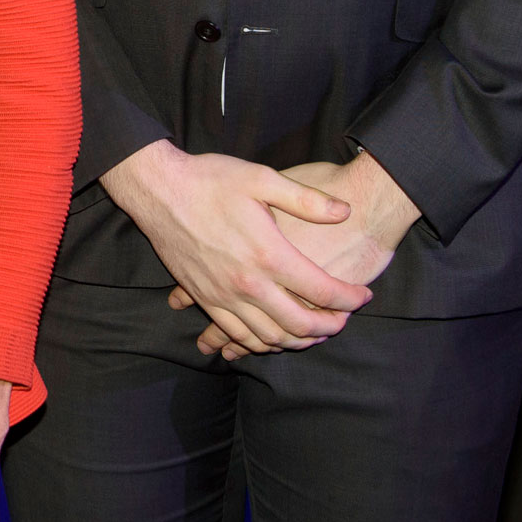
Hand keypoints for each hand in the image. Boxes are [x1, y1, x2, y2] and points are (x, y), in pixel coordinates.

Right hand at [102, 141, 372, 355]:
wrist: (157, 189)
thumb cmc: (209, 180)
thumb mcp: (261, 178)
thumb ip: (306, 199)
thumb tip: (345, 211)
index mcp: (268, 254)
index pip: (322, 291)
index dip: (349, 299)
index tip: (364, 296)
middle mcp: (247, 283)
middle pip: (299, 324)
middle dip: (329, 328)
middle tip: (342, 320)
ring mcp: (222, 295)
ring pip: (269, 337)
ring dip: (297, 341)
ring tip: (314, 332)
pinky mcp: (203, 297)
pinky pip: (236, 334)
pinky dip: (260, 342)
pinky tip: (273, 336)